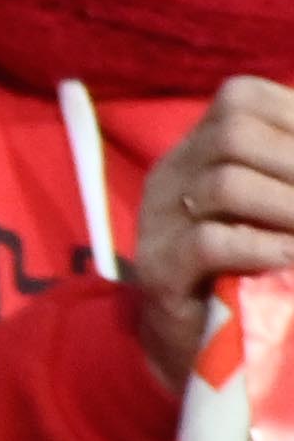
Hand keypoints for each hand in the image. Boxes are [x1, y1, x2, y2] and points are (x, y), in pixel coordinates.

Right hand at [129, 80, 293, 391]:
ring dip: (291, 208)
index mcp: (201, 145)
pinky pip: (208, 243)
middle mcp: (174, 170)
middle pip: (233, 132)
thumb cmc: (252, 267)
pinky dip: (264, 248)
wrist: (197, 343)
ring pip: (223, 185)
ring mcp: (160, 218)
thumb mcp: (275, 210)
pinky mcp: (160, 269)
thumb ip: (289, 180)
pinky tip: (290, 260)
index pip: (242, 97)